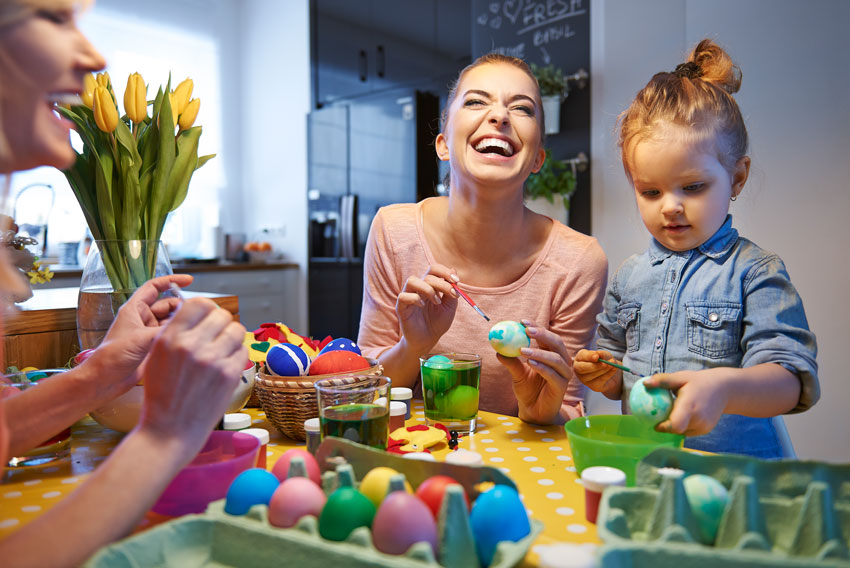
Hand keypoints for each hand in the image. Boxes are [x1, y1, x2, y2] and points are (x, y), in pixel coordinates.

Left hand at [83, 275, 192, 399]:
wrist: (105, 380)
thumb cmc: (113, 357)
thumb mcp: (140, 339)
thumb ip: (164, 331)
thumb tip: (187, 324)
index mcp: (134, 309)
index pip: (154, 287)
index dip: (171, 281)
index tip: (189, 281)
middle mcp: (142, 318)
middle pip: (168, 304)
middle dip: (182, 306)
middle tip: (197, 313)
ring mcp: (148, 332)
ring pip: (170, 321)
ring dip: (181, 322)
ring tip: (195, 326)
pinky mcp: (153, 346)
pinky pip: (170, 335)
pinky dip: (179, 335)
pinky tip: (189, 338)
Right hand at [138, 296, 247, 444]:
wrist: (169, 431)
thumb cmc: (162, 395)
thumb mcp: (157, 357)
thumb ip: (176, 332)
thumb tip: (199, 310)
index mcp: (170, 338)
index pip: (199, 303)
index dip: (207, 308)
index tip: (209, 316)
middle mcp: (191, 346)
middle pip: (222, 315)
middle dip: (221, 324)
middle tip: (217, 336)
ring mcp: (213, 360)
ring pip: (237, 330)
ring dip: (232, 337)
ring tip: (223, 350)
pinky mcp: (230, 375)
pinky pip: (243, 350)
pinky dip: (237, 355)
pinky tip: (226, 365)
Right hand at [395, 263, 458, 353]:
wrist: (428, 340)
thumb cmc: (437, 323)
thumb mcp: (450, 306)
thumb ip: (452, 289)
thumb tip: (454, 270)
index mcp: (429, 286)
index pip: (434, 269)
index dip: (445, 271)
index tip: (457, 281)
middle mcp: (418, 289)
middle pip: (428, 275)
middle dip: (443, 283)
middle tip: (453, 295)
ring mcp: (408, 297)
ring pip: (412, 280)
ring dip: (428, 289)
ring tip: (437, 301)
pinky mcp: (401, 308)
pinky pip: (403, 296)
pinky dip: (414, 298)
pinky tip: (423, 306)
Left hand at [498, 320, 570, 423]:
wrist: (533, 410)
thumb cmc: (528, 389)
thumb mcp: (516, 373)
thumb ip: (511, 361)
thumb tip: (498, 349)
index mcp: (551, 354)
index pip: (546, 336)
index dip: (536, 326)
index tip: (522, 321)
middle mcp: (561, 362)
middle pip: (556, 343)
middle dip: (542, 334)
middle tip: (527, 330)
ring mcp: (563, 374)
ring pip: (556, 358)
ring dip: (539, 352)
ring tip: (522, 350)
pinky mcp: (562, 387)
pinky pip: (553, 375)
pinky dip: (542, 367)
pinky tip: (530, 363)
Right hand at [572, 349, 620, 396]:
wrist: (611, 371)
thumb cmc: (604, 359)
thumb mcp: (603, 354)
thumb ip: (600, 354)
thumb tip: (598, 355)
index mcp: (580, 358)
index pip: (581, 356)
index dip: (589, 357)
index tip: (597, 356)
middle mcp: (579, 369)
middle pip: (581, 368)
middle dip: (594, 366)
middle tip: (605, 363)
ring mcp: (584, 379)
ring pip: (592, 375)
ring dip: (604, 370)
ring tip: (612, 364)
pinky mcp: (593, 386)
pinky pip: (600, 380)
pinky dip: (608, 374)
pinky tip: (614, 369)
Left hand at [644, 369, 729, 436]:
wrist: (724, 388)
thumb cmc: (699, 381)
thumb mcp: (681, 377)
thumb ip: (663, 380)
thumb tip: (645, 383)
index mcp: (690, 406)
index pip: (675, 425)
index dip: (664, 427)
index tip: (655, 423)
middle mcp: (698, 419)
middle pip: (676, 430)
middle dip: (666, 426)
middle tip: (659, 417)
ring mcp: (704, 426)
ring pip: (682, 431)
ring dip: (675, 425)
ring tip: (673, 412)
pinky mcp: (706, 429)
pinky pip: (689, 431)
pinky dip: (683, 425)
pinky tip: (683, 414)